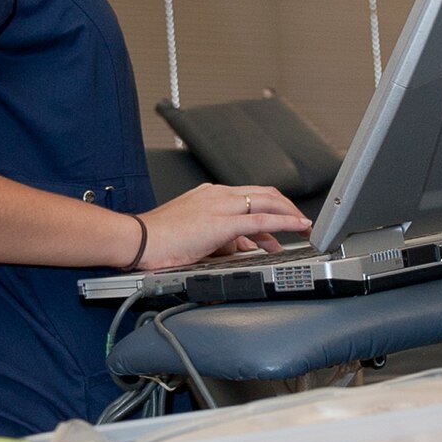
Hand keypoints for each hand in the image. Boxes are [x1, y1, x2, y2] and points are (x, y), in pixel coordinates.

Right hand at [136, 184, 310, 270]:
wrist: (137, 239)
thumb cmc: (157, 240)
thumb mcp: (195, 237)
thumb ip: (221, 239)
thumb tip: (241, 248)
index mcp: (209, 195)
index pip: (250, 195)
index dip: (272, 206)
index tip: (283, 220)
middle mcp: (217, 195)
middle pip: (264, 193)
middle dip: (287, 207)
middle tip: (301, 223)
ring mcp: (220, 206)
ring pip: (267, 202)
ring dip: (290, 214)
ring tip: (304, 228)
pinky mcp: (221, 222)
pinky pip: (261, 220)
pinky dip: (284, 222)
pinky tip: (297, 228)